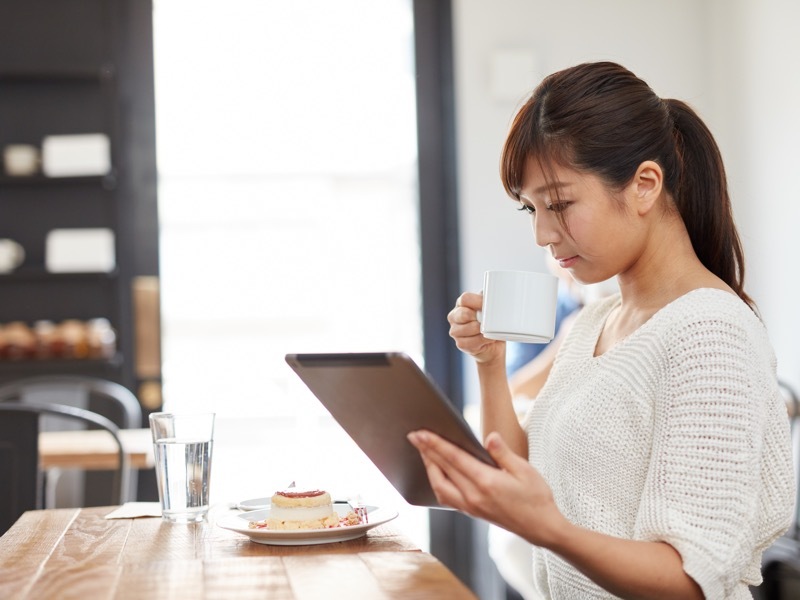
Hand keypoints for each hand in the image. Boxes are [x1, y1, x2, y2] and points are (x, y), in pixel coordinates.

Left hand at [407, 429, 565, 547]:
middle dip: (425, 451)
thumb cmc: (536, 497)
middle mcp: (473, 496)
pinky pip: (446, 496)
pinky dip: (437, 482)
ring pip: (439, 485)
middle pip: (442, 469)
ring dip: (428, 467)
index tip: (420, 433)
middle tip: (412, 435)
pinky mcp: (472, 512)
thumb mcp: (525, 470)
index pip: (454, 458)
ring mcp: (471, 506)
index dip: (435, 444)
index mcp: (486, 482)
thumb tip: (489, 437)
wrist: (541, 527)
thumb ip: (503, 453)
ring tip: (422, 451)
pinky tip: (436, 473)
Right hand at [448, 292, 503, 363]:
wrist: (493, 344)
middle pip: (464, 314)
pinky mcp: (460, 344)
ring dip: (483, 330)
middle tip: (488, 321)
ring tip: (489, 331)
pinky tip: (488, 339)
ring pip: (469, 328)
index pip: (465, 299)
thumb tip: (496, 295)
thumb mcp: (490, 309)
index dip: (478, 301)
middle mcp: (454, 317)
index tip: (489, 306)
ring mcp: (455, 331)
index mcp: (461, 304)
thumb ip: (488, 300)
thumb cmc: (491, 324)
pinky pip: (472, 341)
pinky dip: (483, 340)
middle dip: (479, 317)